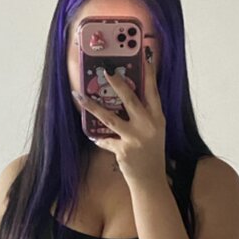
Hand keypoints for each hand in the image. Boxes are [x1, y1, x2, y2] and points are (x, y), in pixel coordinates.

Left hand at [73, 52, 166, 185]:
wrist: (150, 180)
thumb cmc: (151, 154)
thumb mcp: (155, 132)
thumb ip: (146, 115)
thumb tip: (129, 95)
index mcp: (158, 119)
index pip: (153, 92)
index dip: (149, 74)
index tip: (144, 58)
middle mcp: (148, 126)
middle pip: (130, 99)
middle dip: (117, 83)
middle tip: (106, 71)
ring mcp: (135, 138)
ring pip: (110, 118)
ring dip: (92, 106)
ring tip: (80, 96)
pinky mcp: (123, 150)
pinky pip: (105, 139)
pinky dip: (98, 138)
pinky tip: (93, 135)